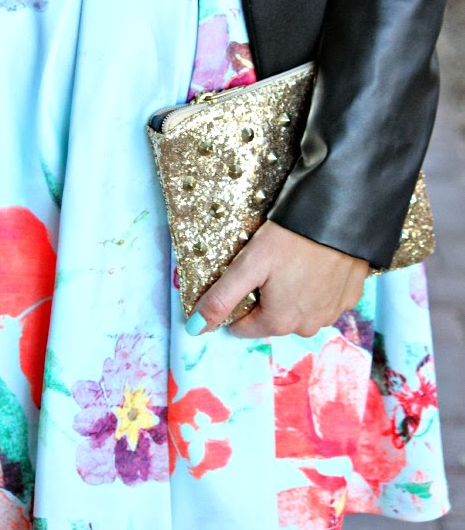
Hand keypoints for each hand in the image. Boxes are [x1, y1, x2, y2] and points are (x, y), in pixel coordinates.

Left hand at [187, 221, 369, 338]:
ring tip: (292, 262)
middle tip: (268, 264)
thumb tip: (195, 329)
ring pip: (301, 311)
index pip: (244, 327)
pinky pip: (325, 299)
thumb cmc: (290, 239)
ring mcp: (332, 313)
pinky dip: (318, 287)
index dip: (237, 303)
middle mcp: (307, 327)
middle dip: (266, 298)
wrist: (340, 216)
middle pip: (273, 319)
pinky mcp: (350, 297)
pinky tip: (316, 264)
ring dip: (293, 294)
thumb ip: (221, 298)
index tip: (242, 277)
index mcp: (279, 321)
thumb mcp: (248, 264)